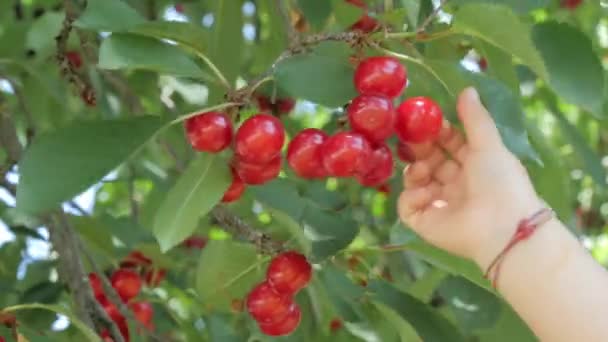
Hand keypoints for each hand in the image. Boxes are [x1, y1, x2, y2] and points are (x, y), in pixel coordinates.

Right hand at [398, 87, 543, 269]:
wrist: (500, 227)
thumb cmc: (500, 181)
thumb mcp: (488, 144)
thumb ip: (474, 118)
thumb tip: (467, 89)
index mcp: (474, 166)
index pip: (450, 144)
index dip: (437, 132)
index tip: (424, 120)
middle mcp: (456, 184)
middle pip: (429, 161)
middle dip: (419, 148)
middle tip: (410, 137)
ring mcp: (439, 204)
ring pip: (415, 181)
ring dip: (415, 171)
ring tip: (422, 170)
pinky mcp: (424, 222)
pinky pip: (408, 205)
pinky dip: (411, 197)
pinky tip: (425, 194)